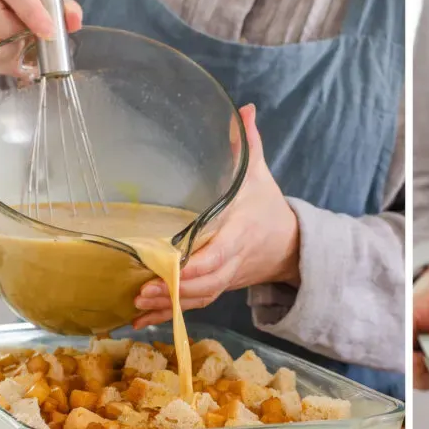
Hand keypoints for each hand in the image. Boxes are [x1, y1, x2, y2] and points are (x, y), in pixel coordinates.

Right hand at [0, 0, 82, 73]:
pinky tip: (23, 59)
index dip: (32, 11)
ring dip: (12, 51)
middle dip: (17, 33)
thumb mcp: (51, 2)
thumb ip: (65, 9)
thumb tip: (74, 20)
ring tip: (29, 49)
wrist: (17, 20)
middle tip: (40, 41)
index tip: (50, 31)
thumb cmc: (35, 6)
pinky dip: (11, 65)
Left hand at [133, 104, 300, 328]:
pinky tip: (141, 319)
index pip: (220, 253)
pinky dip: (169, 315)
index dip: (196, 265)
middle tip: (141, 289)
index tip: (172, 267)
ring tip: (137, 305)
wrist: (291, 245)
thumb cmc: (268, 208)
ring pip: (199, 297)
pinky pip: (195, 305)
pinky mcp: (218, 287)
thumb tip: (244, 108)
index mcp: (241, 230)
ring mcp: (226, 277)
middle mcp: (234, 258)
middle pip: (206, 282)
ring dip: (169, 306)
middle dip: (175, 290)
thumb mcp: (260, 175)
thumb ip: (248, 145)